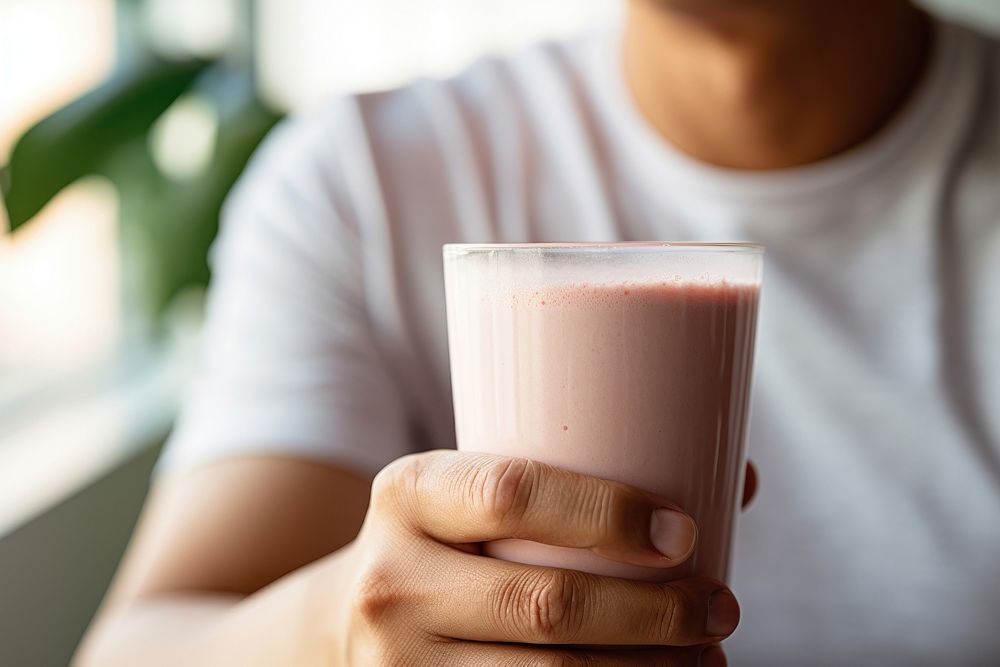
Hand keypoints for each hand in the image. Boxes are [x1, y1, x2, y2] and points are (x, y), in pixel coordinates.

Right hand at [326, 451, 750, 665]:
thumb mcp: (478, 496)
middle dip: (654, 614)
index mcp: (408, 492)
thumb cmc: (453, 540)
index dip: (606, 514)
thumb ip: (580, 483)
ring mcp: (397, 662)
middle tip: (721, 608)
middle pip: (543, 604)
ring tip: (708, 656)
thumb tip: (738, 477)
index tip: (685, 534)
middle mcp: (390, 578)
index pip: (510, 492)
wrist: (359, 615)